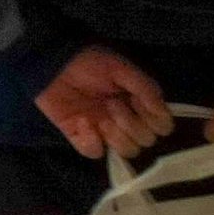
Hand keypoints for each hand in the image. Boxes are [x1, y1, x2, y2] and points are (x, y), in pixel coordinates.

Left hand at [36, 45, 173, 159]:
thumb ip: (145, 89)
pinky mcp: (81, 137)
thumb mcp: (120, 69)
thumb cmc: (87, 62)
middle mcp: (126, 121)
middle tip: (112, 104)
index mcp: (138, 105)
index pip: (162, 127)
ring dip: (117, 135)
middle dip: (133, 125)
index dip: (155, 121)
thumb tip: (163, 113)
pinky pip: (95, 152)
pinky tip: (83, 123)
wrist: (51, 64)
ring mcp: (104, 131)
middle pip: (146, 141)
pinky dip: (91, 141)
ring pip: (128, 151)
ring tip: (101, 117)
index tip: (138, 103)